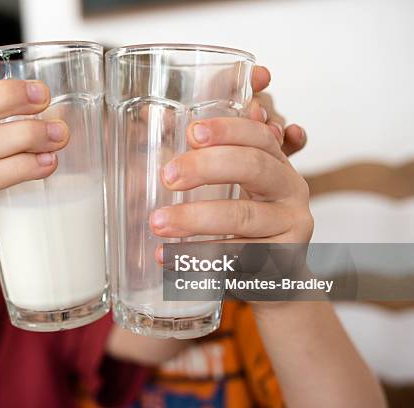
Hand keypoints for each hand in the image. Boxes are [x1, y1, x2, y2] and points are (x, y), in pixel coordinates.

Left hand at [149, 65, 312, 250]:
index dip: (227, 130)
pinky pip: (235, 257)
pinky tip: (168, 256)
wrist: (275, 277)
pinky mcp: (282, 261)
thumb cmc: (249, 226)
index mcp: (278, 164)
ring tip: (158, 222)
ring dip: (194, 218)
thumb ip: (213, 161)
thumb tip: (171, 127)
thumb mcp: (238, 190)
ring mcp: (291, 227)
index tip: (191, 133)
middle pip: (253, 167)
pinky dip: (198, 256)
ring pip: (242, 216)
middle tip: (167, 177)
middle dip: (206, 167)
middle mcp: (291, 190)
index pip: (258, 136)